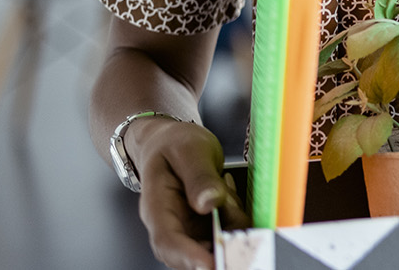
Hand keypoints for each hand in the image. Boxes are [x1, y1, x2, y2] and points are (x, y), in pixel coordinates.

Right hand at [126, 118, 246, 269]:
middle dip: (216, 253)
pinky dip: (237, 224)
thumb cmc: (175, 145)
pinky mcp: (204, 226)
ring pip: (212, 244)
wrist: (172, 141)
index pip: (167, 240)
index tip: (210, 263)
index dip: (188, 256)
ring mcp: (188, 227)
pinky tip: (234, 200)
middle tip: (241, 243)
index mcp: (156, 206)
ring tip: (232, 199)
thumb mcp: (190, 150)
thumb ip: (200, 176)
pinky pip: (225, 233)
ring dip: (231, 233)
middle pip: (189, 253)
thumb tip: (209, 203)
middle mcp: (170, 224)